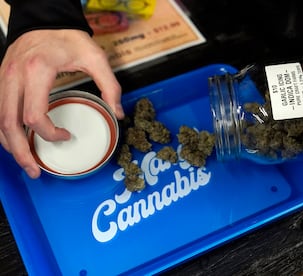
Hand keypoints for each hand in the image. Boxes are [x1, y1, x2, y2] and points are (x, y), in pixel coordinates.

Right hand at [0, 29, 124, 177]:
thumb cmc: (68, 38)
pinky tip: (18, 142)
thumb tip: (118, 113)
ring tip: (26, 162)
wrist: (45, 20)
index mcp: (37, 70)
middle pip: (8, 123)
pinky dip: (6, 130)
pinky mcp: (2, 81)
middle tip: (35, 171)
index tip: (65, 136)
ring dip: (10, 145)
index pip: (33, 115)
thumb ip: (110, 85)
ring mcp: (4, 79)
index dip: (49, 134)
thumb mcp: (95, 57)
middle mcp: (14, 76)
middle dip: (21, 152)